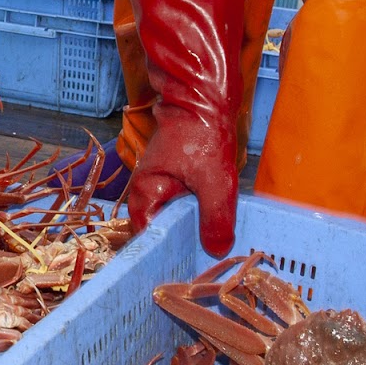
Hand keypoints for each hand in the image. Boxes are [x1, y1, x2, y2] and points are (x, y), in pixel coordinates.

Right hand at [120, 0, 244, 254]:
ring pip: (178, 218)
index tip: (186, 269)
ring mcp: (163, 184)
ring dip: (195, 229)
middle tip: (207, 262)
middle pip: (162, 230)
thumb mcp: (214, 180)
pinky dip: (202, 214)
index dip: (165, 255)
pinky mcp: (179, 178)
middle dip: (183, 245)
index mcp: (145, 194)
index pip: (147, 238)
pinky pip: (188, 205)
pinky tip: (220, 221)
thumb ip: (215, 218)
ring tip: (217, 246)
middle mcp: (148, 192)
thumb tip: (215, 250)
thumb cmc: (201, 133)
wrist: (205, 95)